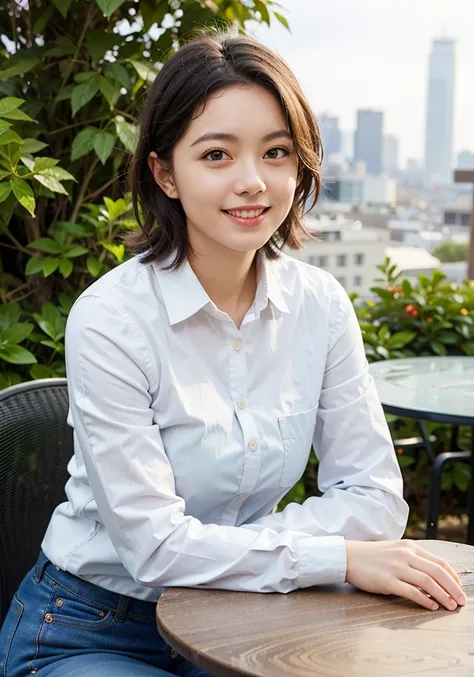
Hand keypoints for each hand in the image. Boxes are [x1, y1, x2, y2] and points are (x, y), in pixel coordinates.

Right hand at [345, 539, 466, 610]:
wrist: (348, 557)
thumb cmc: (372, 556)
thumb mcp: (395, 550)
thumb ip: (413, 559)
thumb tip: (433, 577)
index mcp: (409, 547)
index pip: (439, 562)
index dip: (453, 577)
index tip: (459, 588)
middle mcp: (405, 555)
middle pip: (437, 572)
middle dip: (453, 588)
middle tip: (462, 601)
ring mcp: (396, 567)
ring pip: (428, 582)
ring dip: (443, 596)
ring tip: (451, 606)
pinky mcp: (387, 581)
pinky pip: (412, 592)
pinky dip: (425, 601)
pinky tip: (432, 607)